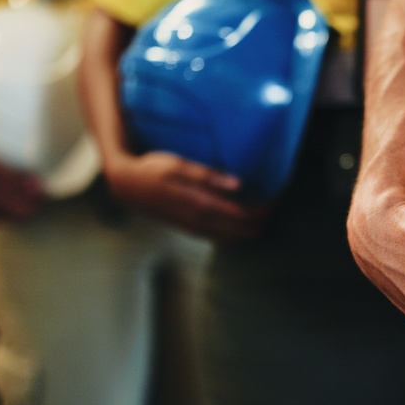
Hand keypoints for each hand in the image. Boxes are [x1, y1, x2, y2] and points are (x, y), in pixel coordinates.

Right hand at [103, 151, 269, 241]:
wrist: (125, 186)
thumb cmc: (152, 169)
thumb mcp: (178, 165)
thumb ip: (208, 175)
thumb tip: (238, 183)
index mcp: (201, 206)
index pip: (246, 215)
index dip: (266, 208)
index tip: (279, 194)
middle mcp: (201, 223)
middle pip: (245, 232)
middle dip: (264, 219)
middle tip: (276, 201)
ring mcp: (196, 230)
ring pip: (235, 238)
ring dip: (252, 227)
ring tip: (265, 210)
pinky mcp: (191, 231)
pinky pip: (223, 238)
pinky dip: (239, 231)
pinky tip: (243, 219)